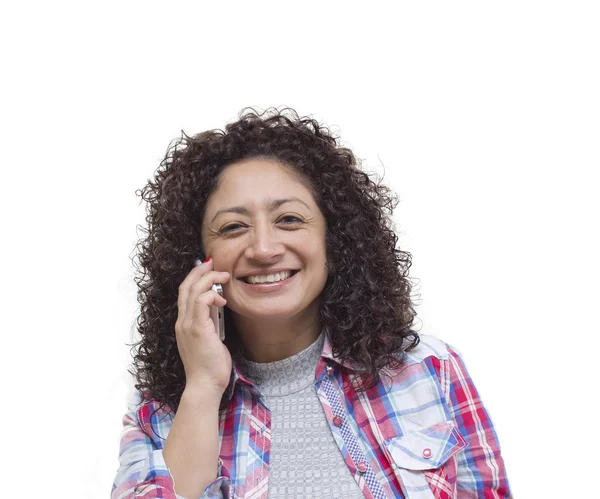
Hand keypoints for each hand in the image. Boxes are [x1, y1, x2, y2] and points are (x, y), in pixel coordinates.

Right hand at [175, 258, 231, 394]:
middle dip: (199, 271)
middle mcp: (182, 322)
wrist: (205, 385)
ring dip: (209, 279)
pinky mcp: (197, 329)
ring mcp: (187, 325)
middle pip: (185, 286)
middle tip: (212, 263)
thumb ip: (209, 321)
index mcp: (184, 324)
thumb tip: (216, 306)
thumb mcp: (210, 337)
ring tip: (223, 276)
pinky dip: (211, 294)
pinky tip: (222, 299)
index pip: (185, 293)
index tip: (208, 269)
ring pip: (193, 290)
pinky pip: (200, 302)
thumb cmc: (210, 366)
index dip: (194, 278)